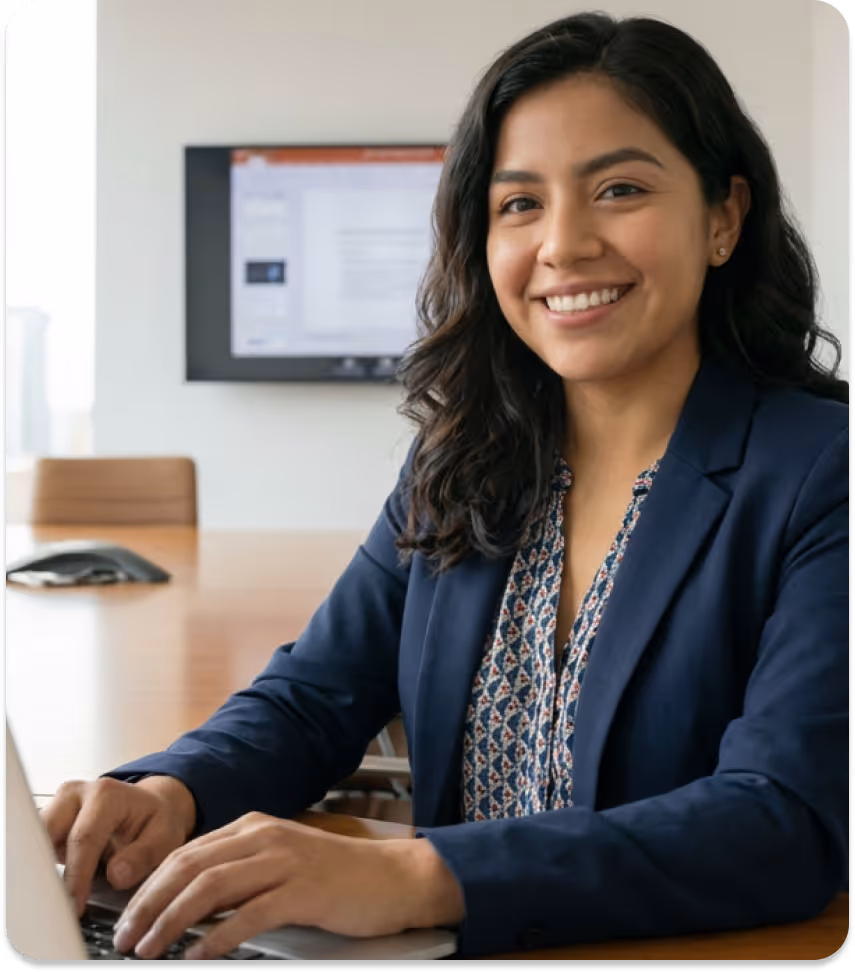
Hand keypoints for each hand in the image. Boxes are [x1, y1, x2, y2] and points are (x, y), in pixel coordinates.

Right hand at [41, 775, 196, 916]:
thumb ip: (143, 856)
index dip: (77, 876)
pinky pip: (37, 846)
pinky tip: (60, 885)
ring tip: (62, 895)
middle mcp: (77, 794)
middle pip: (48, 834)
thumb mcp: (165, 837)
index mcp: (106, 794)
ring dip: (44, 868)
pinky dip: (44, 867)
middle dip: (48, 870)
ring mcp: (60, 806)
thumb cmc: (156, 820)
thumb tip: (116, 875)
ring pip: (36, 840)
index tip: (75, 904)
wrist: (151, 806)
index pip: (84, 838)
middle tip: (59, 903)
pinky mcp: (51, 821)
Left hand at [112, 812, 464, 959]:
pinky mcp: (304, 890)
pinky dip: (218, 937)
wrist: (393, 877)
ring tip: (150, 950)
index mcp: (255, 827)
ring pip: (211, 887)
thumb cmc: (337, 877)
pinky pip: (250, 914)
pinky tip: (200, 956)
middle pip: (190, 867)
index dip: (150, 885)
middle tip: (125, 938)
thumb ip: (240, 875)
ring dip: (172, 921)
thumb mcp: (280, 863)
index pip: (187, 852)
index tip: (127, 917)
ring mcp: (285, 861)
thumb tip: (189, 906)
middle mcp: (265, 837)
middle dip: (149, 904)